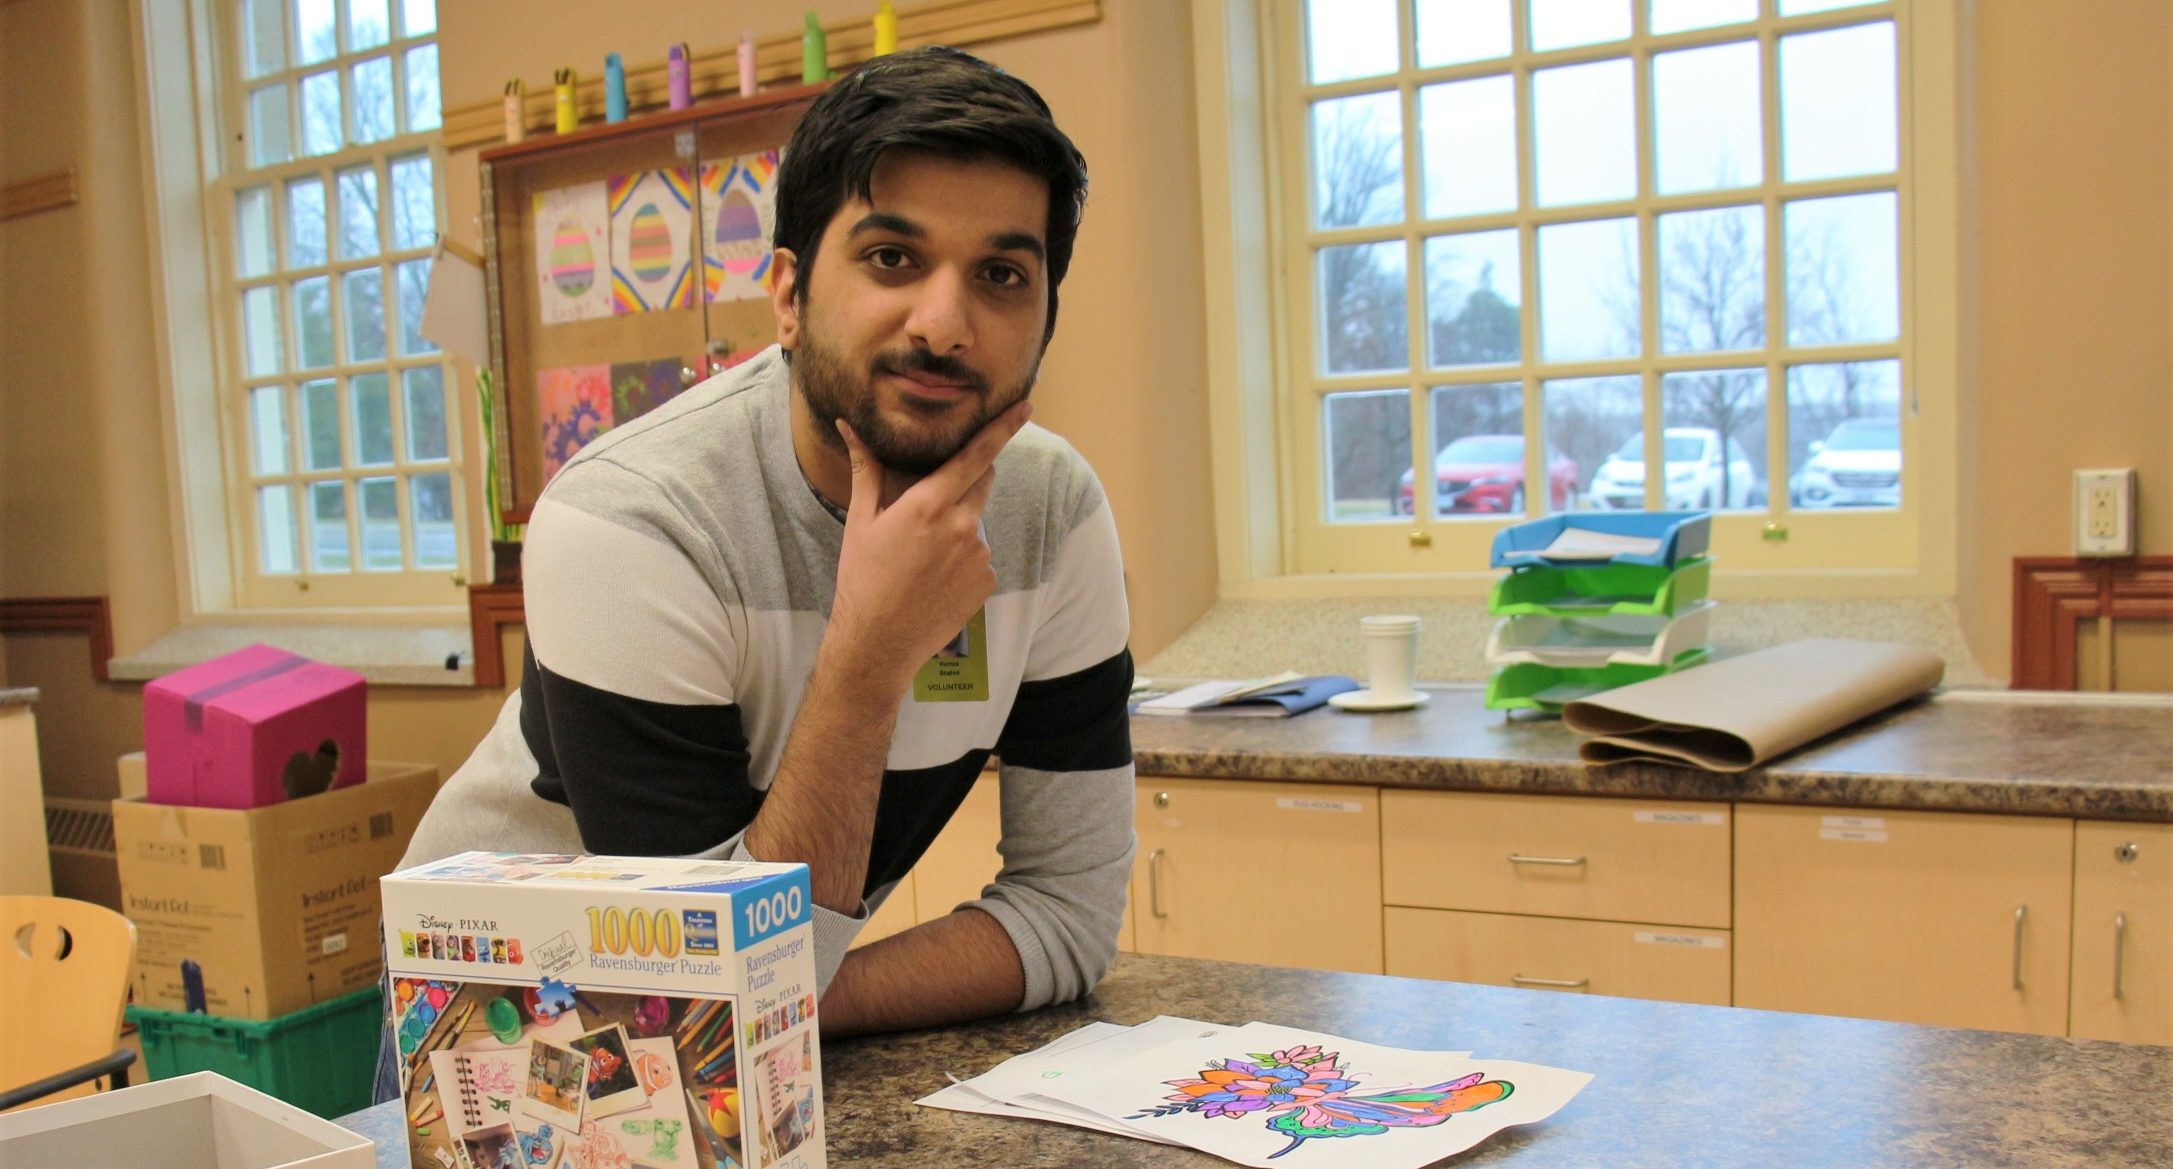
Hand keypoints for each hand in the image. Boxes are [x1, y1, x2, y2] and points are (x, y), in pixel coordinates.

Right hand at [826, 401, 1031, 685]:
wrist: (878, 642)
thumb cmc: (862, 579)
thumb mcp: (861, 521)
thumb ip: (867, 469)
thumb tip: (849, 427)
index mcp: (929, 504)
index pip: (976, 456)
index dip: (1003, 428)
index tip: (1025, 406)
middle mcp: (961, 525)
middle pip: (982, 482)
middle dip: (966, 480)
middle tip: (932, 505)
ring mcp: (979, 555)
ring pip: (976, 522)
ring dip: (958, 527)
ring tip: (923, 558)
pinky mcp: (988, 581)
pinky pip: (980, 556)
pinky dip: (963, 560)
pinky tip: (936, 579)